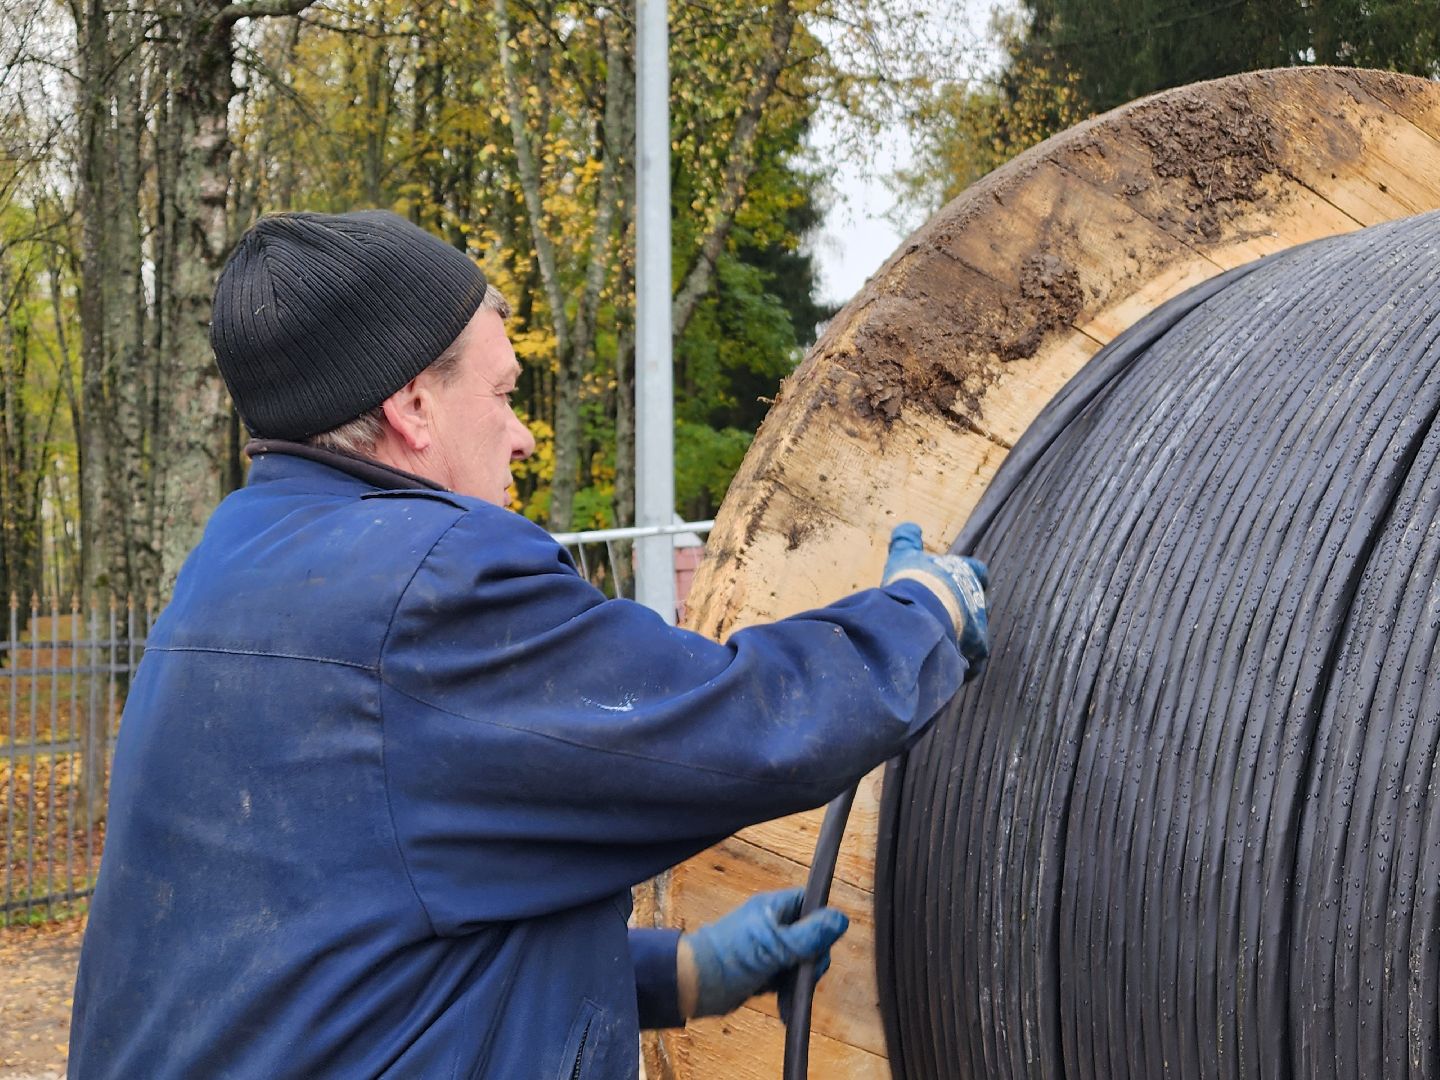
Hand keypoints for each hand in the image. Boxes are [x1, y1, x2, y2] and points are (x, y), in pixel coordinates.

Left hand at [678, 887, 848, 1019]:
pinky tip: (785, 1009)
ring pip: (801, 962)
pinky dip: (788, 993)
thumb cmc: (731, 957)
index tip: (820, 947)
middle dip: (811, 962)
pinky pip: (786, 979)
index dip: (821, 924)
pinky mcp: (763, 970)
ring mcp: (768, 948)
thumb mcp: (776, 945)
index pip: (812, 904)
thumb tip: (841, 919)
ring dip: (799, 983)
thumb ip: (810, 935)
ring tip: (788, 999)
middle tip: (803, 977)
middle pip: (812, 938)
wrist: (695, 985)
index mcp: (775, 908)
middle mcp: (774, 924)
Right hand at [882, 522, 989, 676]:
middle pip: (979, 603)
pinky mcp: (976, 650)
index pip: (979, 571)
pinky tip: (948, 666)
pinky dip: (962, 664)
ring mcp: (981, 626)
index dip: (971, 576)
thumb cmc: (915, 582)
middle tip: (947, 615)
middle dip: (966, 610)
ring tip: (943, 643)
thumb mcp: (905, 556)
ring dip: (963, 637)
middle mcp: (978, 598)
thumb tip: (907, 526)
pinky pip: (973, 660)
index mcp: (967, 573)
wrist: (919, 615)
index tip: (961, 580)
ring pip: (977, 633)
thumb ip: (907, 540)